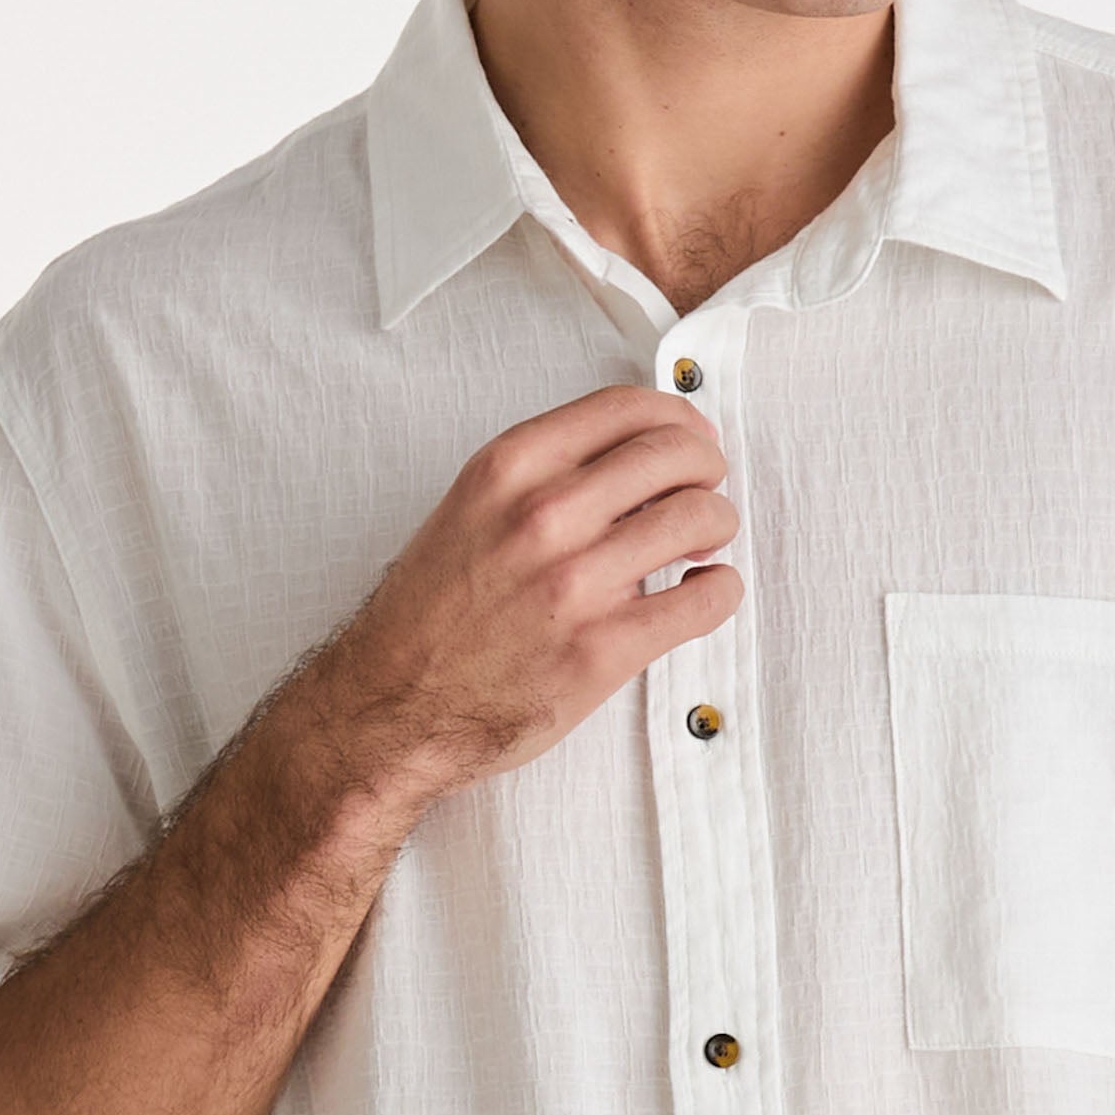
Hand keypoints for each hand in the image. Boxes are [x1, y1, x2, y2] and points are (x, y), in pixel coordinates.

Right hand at [324, 382, 742, 796]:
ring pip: (697, 519)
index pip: (628, 408)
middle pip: (674, 454)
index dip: (678, 418)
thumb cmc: (432, 617)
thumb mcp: (472, 511)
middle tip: (707, 491)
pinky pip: (701, 602)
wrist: (394, 706)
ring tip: (706, 543)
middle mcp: (545, 515)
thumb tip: (627, 465)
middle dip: (707, 468)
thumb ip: (544, 478)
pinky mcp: (602, 649)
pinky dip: (721, 591)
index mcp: (510, 467)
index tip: (690, 437)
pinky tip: (709, 591)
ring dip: (718, 525)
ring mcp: (576, 583)